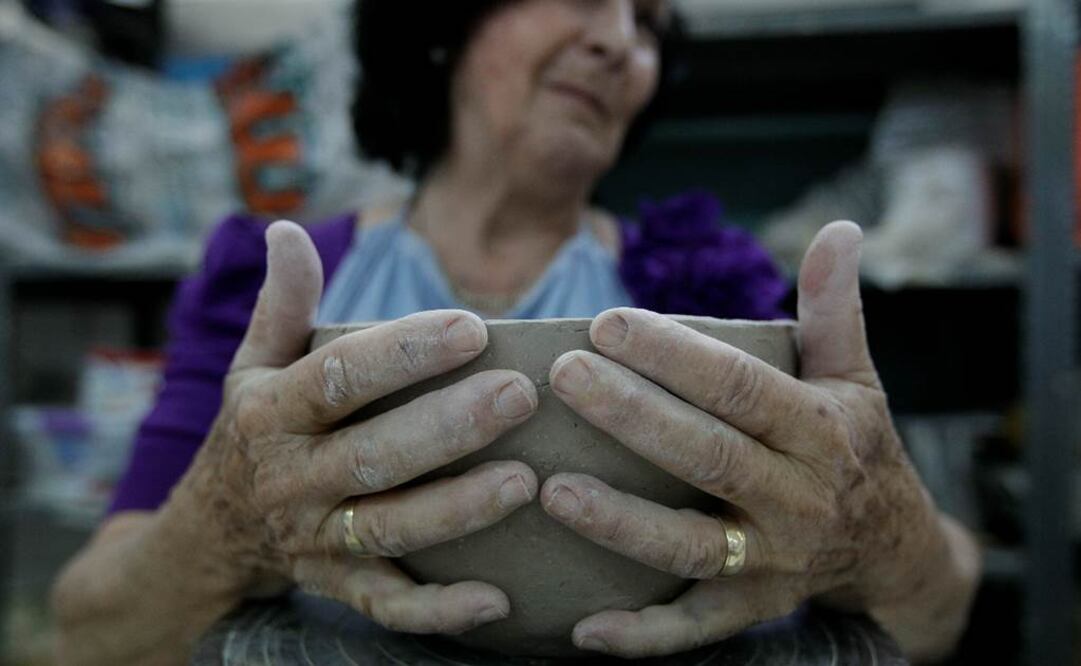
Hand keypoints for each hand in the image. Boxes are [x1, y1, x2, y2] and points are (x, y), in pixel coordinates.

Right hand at [167, 221, 539, 634]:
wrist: (213, 530)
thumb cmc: (256, 429)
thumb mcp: (252, 364)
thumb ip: (280, 303)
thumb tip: (285, 229)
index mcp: (273, 411)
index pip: (339, 377)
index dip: (404, 353)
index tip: (471, 328)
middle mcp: (291, 478)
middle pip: (373, 455)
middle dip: (448, 427)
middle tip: (520, 395)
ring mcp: (314, 539)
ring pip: (388, 529)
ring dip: (456, 509)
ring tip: (525, 480)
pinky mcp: (336, 586)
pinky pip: (387, 605)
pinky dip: (438, 610)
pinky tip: (496, 599)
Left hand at [542, 222, 969, 657]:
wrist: (898, 549)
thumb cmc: (858, 446)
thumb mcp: (855, 376)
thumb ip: (835, 308)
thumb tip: (840, 230)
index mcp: (819, 430)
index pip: (740, 385)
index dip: (675, 354)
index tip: (608, 323)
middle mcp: (799, 497)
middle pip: (708, 455)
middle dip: (634, 416)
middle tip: (565, 378)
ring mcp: (776, 561)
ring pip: (694, 545)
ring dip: (623, 523)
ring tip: (554, 489)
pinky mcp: (755, 608)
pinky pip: (697, 627)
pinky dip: (645, 636)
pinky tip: (585, 629)